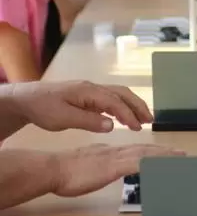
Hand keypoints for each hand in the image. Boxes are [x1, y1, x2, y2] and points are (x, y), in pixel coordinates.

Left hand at [8, 80, 153, 132]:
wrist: (27, 98)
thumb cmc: (43, 109)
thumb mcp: (63, 119)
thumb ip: (88, 122)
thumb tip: (112, 126)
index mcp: (89, 92)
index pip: (115, 102)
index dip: (128, 114)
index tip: (138, 127)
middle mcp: (94, 88)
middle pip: (123, 94)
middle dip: (138, 106)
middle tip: (151, 121)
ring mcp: (92, 91)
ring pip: (119, 95)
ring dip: (133, 105)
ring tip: (144, 119)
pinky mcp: (88, 96)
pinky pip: (111, 99)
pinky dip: (123, 106)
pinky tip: (124, 118)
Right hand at [52, 144, 184, 197]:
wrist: (54, 168)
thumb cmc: (66, 170)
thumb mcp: (90, 163)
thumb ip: (101, 162)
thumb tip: (109, 165)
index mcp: (111, 152)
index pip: (138, 150)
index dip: (154, 151)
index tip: (167, 152)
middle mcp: (117, 152)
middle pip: (146, 150)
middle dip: (165, 152)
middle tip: (182, 153)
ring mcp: (116, 158)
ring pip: (146, 154)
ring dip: (163, 155)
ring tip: (179, 156)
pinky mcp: (113, 167)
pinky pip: (137, 164)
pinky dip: (151, 163)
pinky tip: (161, 164)